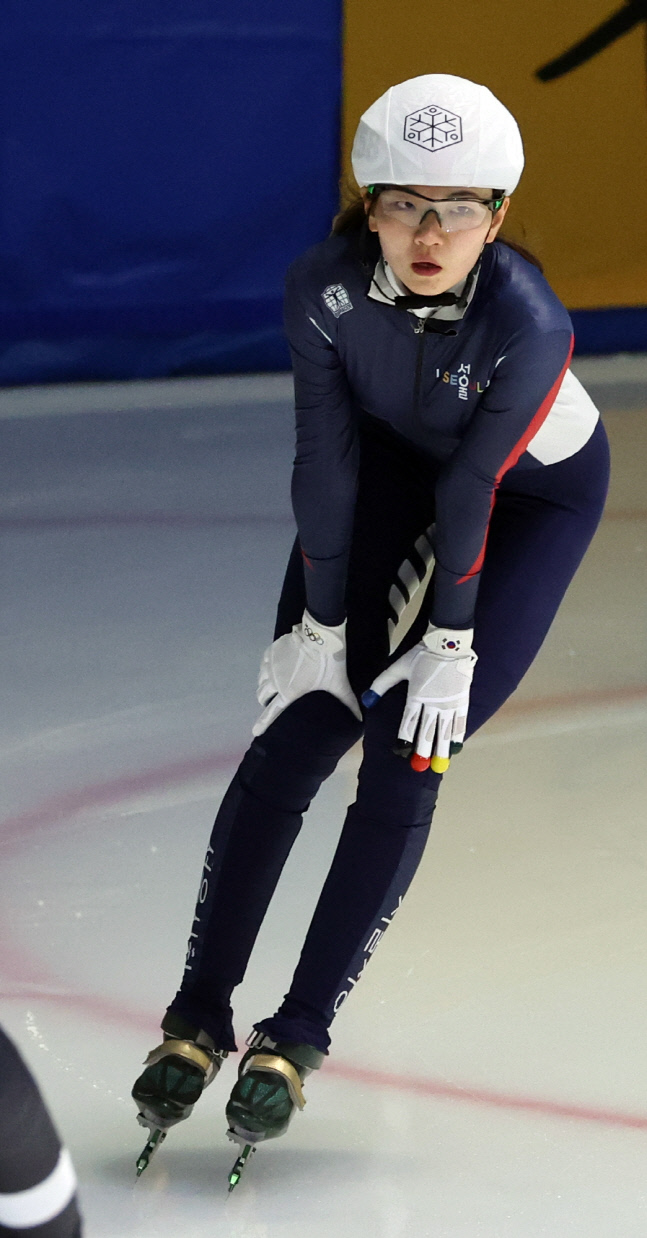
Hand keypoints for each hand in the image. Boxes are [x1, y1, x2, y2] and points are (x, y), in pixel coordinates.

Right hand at [252, 610, 361, 736]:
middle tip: (271, 702)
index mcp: (289, 693)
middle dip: (265, 701)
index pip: (272, 713)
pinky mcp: (270, 652)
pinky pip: (263, 665)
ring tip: (272, 686)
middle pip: (262, 695)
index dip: (262, 724)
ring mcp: (271, 666)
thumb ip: (348, 704)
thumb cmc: (329, 663)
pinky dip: (265, 670)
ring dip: (265, 685)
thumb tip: (361, 720)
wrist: (320, 636)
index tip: (255, 732)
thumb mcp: (339, 685)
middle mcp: (275, 682)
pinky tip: (272, 669)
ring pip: (261, 680)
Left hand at [363, 626, 476, 771]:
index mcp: (416, 695)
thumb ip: (381, 684)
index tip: (401, 753)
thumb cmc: (421, 654)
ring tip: (440, 764)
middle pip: (427, 731)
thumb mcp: (398, 667)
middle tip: (419, 767)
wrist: (448, 643)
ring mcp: (449, 703)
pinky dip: (458, 736)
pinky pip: (460, 722)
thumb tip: (367, 700)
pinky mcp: (462, 700)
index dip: (405, 739)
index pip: (409, 722)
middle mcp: (433, 703)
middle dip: (422, 750)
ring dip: (442, 749)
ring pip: (445, 730)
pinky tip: (456, 747)